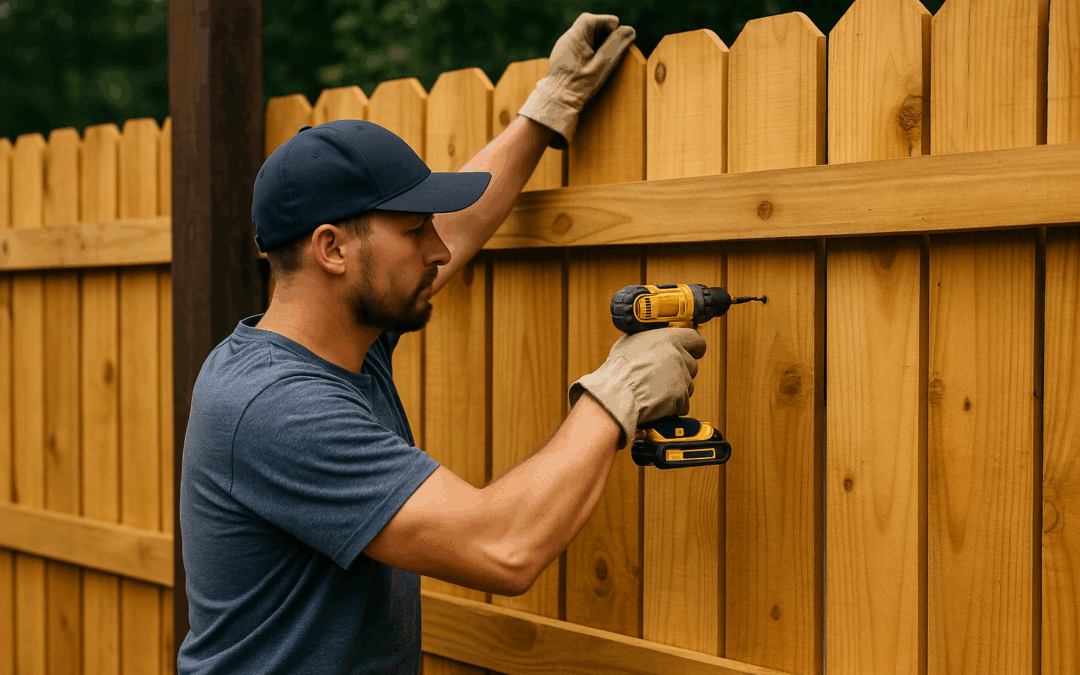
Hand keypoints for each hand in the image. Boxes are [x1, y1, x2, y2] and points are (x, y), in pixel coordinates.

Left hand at [517, 13, 636, 148]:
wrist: (558, 102)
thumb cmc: (580, 86)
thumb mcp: (602, 65)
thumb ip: (616, 46)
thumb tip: (630, 30)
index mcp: (574, 38)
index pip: (595, 19)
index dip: (609, 28)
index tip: (614, 45)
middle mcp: (566, 38)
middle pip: (591, 26)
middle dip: (603, 37)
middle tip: (606, 56)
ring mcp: (563, 46)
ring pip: (586, 36)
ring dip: (597, 45)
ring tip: (598, 62)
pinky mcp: (563, 54)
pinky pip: (580, 45)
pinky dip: (589, 52)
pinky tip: (589, 66)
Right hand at [568, 328, 705, 448]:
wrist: (616, 394)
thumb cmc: (619, 370)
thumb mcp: (631, 343)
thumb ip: (651, 341)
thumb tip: (656, 343)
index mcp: (668, 339)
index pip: (696, 340)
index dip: (694, 348)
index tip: (692, 352)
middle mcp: (678, 356)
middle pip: (692, 365)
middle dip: (681, 373)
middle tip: (663, 377)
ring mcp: (681, 377)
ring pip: (688, 386)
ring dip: (676, 390)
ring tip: (655, 390)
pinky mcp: (680, 397)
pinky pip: (682, 403)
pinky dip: (672, 406)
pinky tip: (656, 402)